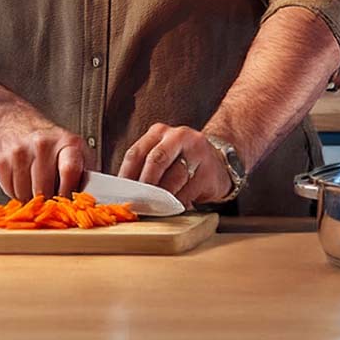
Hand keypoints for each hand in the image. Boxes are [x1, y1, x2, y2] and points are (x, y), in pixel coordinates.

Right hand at [0, 111, 88, 199]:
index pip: (69, 170)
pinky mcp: (2, 161)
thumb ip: (84, 173)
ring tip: (35, 187)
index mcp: (67, 142)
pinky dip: (16, 194)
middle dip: (49, 200)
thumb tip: (90, 201)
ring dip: (31, 199)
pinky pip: (10, 192)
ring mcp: (20, 152)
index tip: (67, 202)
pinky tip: (22, 182)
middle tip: (51, 199)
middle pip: (45, 189)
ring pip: (26, 194)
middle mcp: (43, 144)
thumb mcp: (74, 150)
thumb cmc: (49, 141)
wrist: (13, 120)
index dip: (68, 192)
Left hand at [118, 124, 233, 208]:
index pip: (136, 153)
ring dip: (162, 196)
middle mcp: (178, 137)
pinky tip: (173, 207)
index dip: (126, 176)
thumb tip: (123, 192)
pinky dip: (178, 202)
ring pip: (174, 177)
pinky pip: (189, 190)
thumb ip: (143, 168)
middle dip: (145, 184)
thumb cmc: (180, 162)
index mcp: (159, 132)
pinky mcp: (209, 170)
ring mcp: (197, 151)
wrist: (217, 163)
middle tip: (138, 202)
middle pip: (156, 160)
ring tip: (154, 207)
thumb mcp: (161, 156)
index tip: (122, 194)